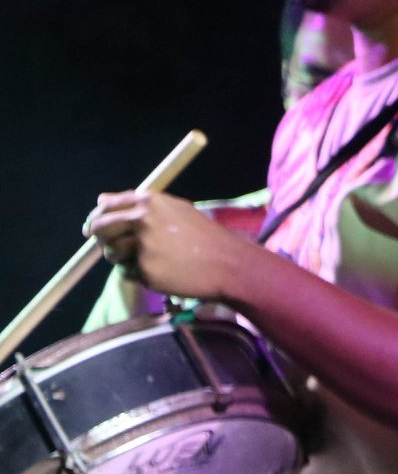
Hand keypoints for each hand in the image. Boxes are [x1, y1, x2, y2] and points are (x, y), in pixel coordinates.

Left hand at [88, 190, 257, 301]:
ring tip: (149, 259)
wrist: (227, 262)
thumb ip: (137, 205)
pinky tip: (161, 271)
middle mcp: (142, 219)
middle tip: (116, 247)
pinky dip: (138, 274)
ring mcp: (142, 244)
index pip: (106, 206)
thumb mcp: (174, 210)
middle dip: (101, 239)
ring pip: (111, 253)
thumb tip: (101, 199)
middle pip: (100, 227)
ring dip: (122, 258)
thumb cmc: (202, 236)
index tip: (94, 228)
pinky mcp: (145, 268)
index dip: (97, 218)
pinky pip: (127, 272)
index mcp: (149, 202)